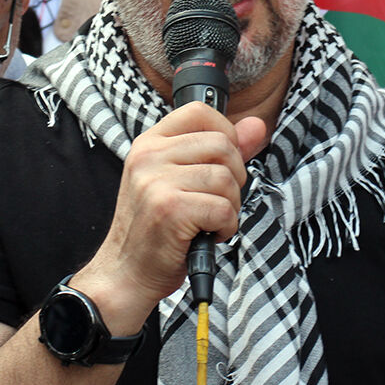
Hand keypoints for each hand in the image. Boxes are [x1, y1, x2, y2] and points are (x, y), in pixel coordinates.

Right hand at [73, 102, 265, 332]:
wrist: (127, 272)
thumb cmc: (157, 227)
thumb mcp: (180, 179)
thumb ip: (221, 150)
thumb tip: (258, 125)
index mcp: (149, 143)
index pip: (199, 112)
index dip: (225, 133)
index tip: (224, 162)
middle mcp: (149, 156)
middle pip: (222, 145)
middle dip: (234, 176)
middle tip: (217, 200)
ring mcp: (156, 182)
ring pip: (226, 178)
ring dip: (231, 206)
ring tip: (210, 220)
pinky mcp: (170, 209)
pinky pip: (224, 208)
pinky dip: (226, 227)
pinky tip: (209, 234)